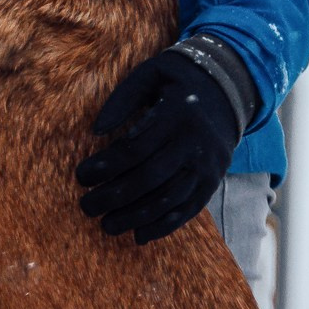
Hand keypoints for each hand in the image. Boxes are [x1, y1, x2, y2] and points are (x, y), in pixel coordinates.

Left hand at [75, 46, 243, 243]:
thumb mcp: (150, 74)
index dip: (105, 167)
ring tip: (107, 226)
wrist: (228, 90)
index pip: (135, 148)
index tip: (80, 176)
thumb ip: (122, 98)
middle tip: (86, 207)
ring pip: (169, 199)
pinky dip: (164, 226)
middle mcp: (195, 144)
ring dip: (135, 217)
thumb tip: (96, 131)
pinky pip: (188, 210)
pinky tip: (139, 235)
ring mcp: (207, 166)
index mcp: (176, 115)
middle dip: (114, 197)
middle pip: (149, 178)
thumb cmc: (177, 80)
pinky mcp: (213, 181)